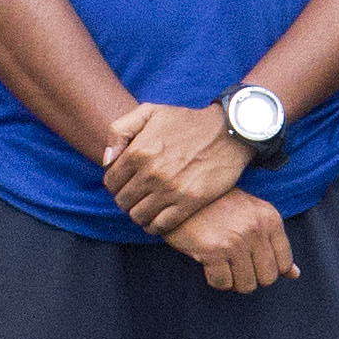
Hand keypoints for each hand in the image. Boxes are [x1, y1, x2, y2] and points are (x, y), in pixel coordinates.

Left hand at [100, 98, 249, 237]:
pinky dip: (154, 226)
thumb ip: (119, 130)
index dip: (115, 184)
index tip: (126, 183)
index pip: (111, 181)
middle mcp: (152, 173)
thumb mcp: (150, 111)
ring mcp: (171, 190)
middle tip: (137, 195)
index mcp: (138, 151)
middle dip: (126, 199)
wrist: (231, 131)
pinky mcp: (189, 202)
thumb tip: (107, 160)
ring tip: (147, 206)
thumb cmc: (188, 121)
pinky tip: (158, 218)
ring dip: (139, 214)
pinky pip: (161, 225)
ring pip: (138, 216)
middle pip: (123, 201)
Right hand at [168, 188, 298, 293]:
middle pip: (267, 278)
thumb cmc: (222, 208)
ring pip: (246, 285)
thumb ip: (276, 244)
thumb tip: (295, 275)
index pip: (284, 263)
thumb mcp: (255, 217)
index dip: (270, 270)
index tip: (255, 264)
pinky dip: (217, 281)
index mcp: (270, 220)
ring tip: (225, 266)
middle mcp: (256, 230)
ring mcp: (235, 241)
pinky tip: (211, 266)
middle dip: (253, 278)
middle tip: (237, 267)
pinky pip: (222, 283)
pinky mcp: (213, 251)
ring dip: (234, 282)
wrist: (186, 197)